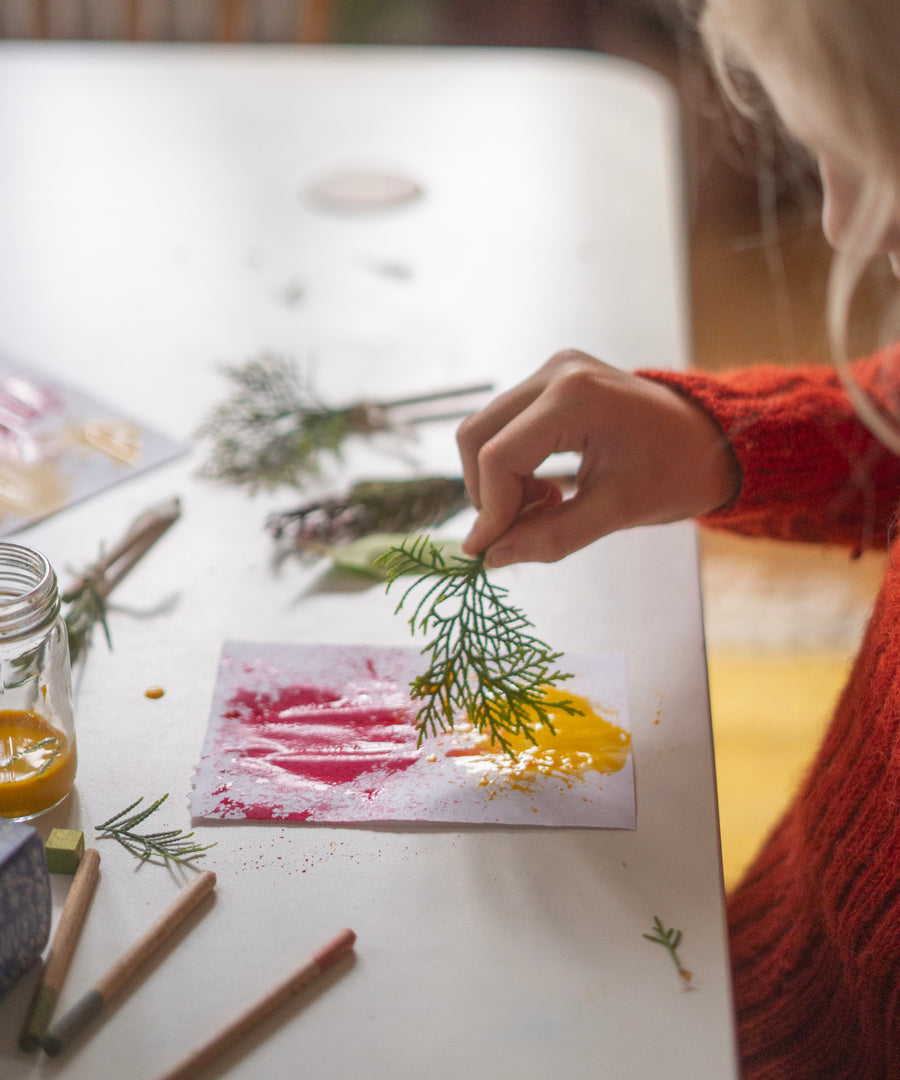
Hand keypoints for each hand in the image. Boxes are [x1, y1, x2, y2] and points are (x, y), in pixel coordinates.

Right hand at [457, 350, 739, 565]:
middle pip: (478, 435)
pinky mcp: (551, 381)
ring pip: (484, 430)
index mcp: (576, 397)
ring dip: (497, 480)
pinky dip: (510, 465)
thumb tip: (492, 557)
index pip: (500, 457)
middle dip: (487, 493)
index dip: (490, 510)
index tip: (488, 552)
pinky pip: (505, 425)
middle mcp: (556, 372)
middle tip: (517, 531)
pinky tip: (545, 489)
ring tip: (542, 507)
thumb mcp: (617, 511)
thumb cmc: (678, 472)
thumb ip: (551, 536)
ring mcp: (552, 371)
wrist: (713, 438)